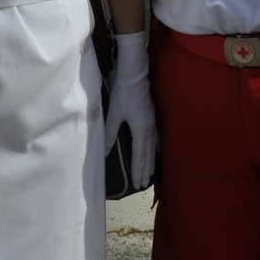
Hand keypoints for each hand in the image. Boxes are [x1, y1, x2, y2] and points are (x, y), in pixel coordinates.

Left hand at [105, 31, 157, 190]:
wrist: (135, 74)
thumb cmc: (122, 93)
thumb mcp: (113, 114)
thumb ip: (108, 134)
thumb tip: (103, 152)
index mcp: (141, 130)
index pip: (140, 157)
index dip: (138, 171)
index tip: (138, 184)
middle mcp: (150, 130)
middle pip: (148, 155)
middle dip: (145, 170)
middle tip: (144, 185)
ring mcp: (153, 123)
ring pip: (153, 148)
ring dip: (151, 162)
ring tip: (150, 174)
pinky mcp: (152, 117)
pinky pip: (156, 139)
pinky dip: (155, 149)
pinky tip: (156, 152)